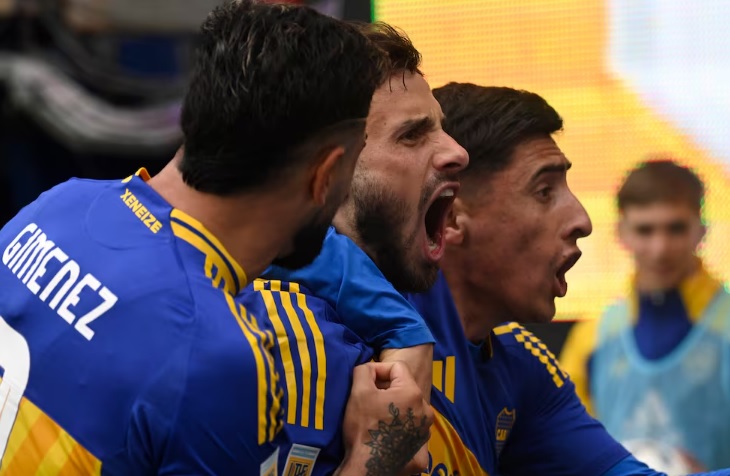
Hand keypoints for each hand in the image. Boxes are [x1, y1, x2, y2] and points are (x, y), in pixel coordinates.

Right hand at [336, 361, 432, 475]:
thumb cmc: (364, 427)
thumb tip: (370, 369)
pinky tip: (385, 433)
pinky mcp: (421, 450)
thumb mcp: (358, 391)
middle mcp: (426, 411)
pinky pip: (410, 430)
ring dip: (394, 409)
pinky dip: (399, 428)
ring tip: (376, 417)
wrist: (367, 468)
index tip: (365, 382)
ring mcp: (425, 432)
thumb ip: (364, 370)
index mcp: (413, 393)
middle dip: (387, 390)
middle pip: (405, 388)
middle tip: (369, 399)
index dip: (379, 370)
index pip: (397, 368)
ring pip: (409, 409)